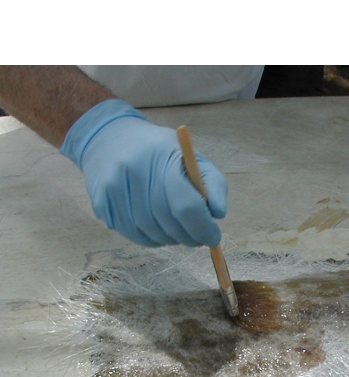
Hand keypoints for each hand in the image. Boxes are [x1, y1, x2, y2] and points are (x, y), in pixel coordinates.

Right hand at [60, 99, 226, 246]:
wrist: (108, 137)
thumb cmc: (159, 151)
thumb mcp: (191, 157)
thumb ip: (213, 184)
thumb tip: (219, 214)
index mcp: (161, 155)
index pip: (186, 205)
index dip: (203, 227)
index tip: (214, 237)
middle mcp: (133, 171)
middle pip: (169, 223)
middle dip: (191, 236)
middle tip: (200, 238)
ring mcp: (113, 188)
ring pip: (152, 234)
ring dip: (172, 239)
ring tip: (179, 229)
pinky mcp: (101, 203)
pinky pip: (134, 236)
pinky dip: (153, 239)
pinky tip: (159, 227)